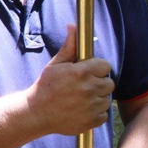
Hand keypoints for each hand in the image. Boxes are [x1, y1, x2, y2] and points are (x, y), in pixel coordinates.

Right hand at [24, 23, 114, 137]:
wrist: (37, 113)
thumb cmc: (46, 86)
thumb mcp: (56, 64)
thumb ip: (69, 46)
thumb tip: (73, 26)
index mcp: (81, 72)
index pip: (106, 66)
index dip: (98, 68)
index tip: (90, 72)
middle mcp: (89, 88)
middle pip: (109, 83)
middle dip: (99, 83)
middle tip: (85, 86)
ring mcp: (91, 106)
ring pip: (107, 99)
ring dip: (98, 98)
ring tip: (82, 99)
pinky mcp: (92, 120)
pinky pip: (104, 114)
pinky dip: (96, 113)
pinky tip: (83, 110)